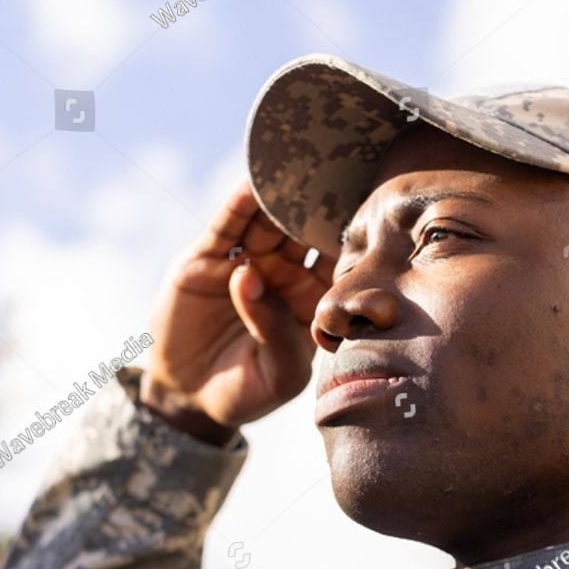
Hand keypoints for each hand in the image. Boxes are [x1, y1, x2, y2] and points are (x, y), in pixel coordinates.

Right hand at [140, 183, 334, 440]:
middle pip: (304, 231)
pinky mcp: (207, 259)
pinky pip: (226, 226)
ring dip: (280, 197)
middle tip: (338, 173)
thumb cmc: (249, 391)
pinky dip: (238, 204)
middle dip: (318, 205)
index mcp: (311, 298)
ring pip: (267, 222)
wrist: (192, 399)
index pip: (336, 261)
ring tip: (295, 169)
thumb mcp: (278, 374)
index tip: (376, 214)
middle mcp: (282, 274)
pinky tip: (252, 184)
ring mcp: (245, 261)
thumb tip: (252, 277)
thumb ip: (278, 333)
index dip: (352, 239)